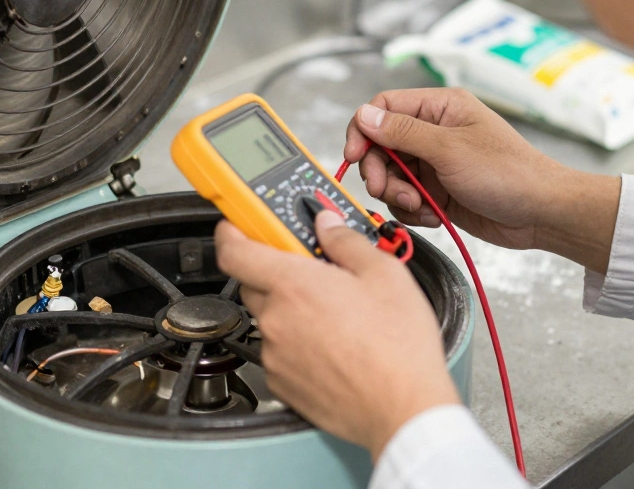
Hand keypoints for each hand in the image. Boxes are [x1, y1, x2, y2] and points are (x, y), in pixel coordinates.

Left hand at [215, 212, 459, 460]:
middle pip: (252, 282)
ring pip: (269, 318)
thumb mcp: (385, 274)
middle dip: (276, 270)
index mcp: (294, 285)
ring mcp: (275, 356)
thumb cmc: (398, 348)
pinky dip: (296, 343)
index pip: (234, 250)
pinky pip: (278, 352)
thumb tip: (328, 225)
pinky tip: (331, 344)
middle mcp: (276, 320)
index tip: (239, 224)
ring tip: (334, 313)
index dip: (231, 231)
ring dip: (290, 309)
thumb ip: (346, 241)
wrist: (403, 409)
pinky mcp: (282, 384)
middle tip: (312, 268)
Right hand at [345, 88, 619, 272]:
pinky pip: (406, 198)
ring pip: (390, 175)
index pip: (384, 107)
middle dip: (379, 170)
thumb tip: (364, 116)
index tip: (354, 156)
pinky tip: (433, 215)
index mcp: (440, 108)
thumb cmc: (508, 173)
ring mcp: (436, 162)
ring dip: (396, 193)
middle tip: (386, 189)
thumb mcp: (449, 149)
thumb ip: (403, 132)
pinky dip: (412, 209)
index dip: (363, 130)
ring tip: (419, 204)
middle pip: (381, 145)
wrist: (541, 213)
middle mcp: (435, 131)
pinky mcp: (438, 190)